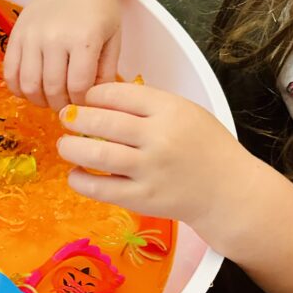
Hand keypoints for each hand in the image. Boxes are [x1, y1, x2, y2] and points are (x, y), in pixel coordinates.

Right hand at [4, 0, 120, 109]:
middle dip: (61, 104)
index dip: (81, 102)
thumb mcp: (113, 37)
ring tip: (48, 98)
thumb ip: (106, 71)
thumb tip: (95, 101)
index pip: (78, 86)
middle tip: (66, 104)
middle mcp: (54, 37)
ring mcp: (32, 35)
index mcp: (84, 38)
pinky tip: (30, 88)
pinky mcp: (16, 34)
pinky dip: (18, 88)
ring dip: (39, 100)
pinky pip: (10, 72)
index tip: (84, 102)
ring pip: (29, 85)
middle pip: (52, 89)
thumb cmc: (99, 6)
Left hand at [55, 83, 247, 227]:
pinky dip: (80, 180)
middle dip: (76, 118)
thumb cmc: (205, 147)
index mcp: (171, 110)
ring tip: (64, 145)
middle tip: (65, 118)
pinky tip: (76, 173)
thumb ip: (149, 104)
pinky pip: (100, 188)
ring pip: (97, 154)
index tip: (85, 99)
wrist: (228, 190)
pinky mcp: (142, 198)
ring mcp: (149, 170)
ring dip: (71, 148)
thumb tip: (100, 99)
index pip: (119, 94)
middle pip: (103, 122)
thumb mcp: (186, 112)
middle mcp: (159, 138)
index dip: (94, 94)